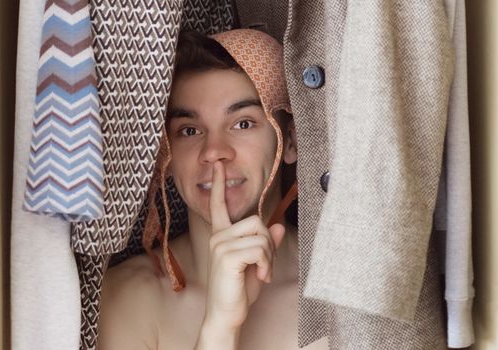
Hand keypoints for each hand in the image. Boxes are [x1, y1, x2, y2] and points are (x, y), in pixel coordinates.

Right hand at [203, 161, 285, 331]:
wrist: (226, 314)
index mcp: (222, 235)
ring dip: (269, 256)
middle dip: (269, 244)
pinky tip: (260, 277)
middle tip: (265, 265)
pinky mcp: (227, 256)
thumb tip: (279, 226)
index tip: (218, 165)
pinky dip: (266, 264)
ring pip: (261, 235)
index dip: (218, 185)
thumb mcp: (257, 263)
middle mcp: (218, 236)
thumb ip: (266, 244)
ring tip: (261, 273)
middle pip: (257, 221)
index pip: (218, 205)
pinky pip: (259, 248)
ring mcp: (220, 245)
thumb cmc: (239, 289)